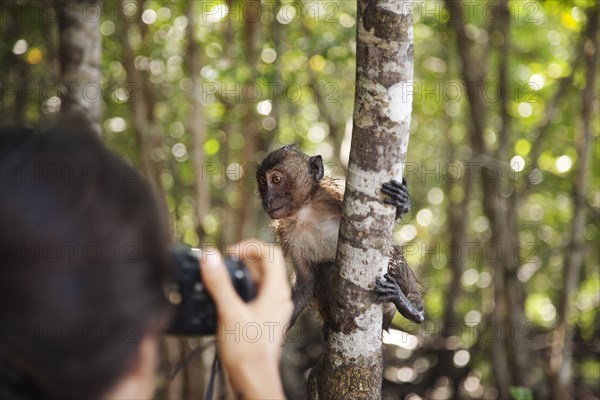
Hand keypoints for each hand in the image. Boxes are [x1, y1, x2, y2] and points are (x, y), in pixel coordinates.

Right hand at [200, 240, 291, 398]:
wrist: (254, 381)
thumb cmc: (247, 352)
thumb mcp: (229, 312)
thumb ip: (219, 283)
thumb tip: (210, 256)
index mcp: (277, 291)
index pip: (271, 252)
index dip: (250, 246)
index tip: (230, 252)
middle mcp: (279, 297)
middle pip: (266, 264)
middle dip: (243, 259)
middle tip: (223, 264)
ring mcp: (274, 308)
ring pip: (260, 279)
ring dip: (241, 274)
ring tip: (221, 279)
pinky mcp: (265, 318)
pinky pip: (256, 294)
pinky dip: (242, 289)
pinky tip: (225, 298)